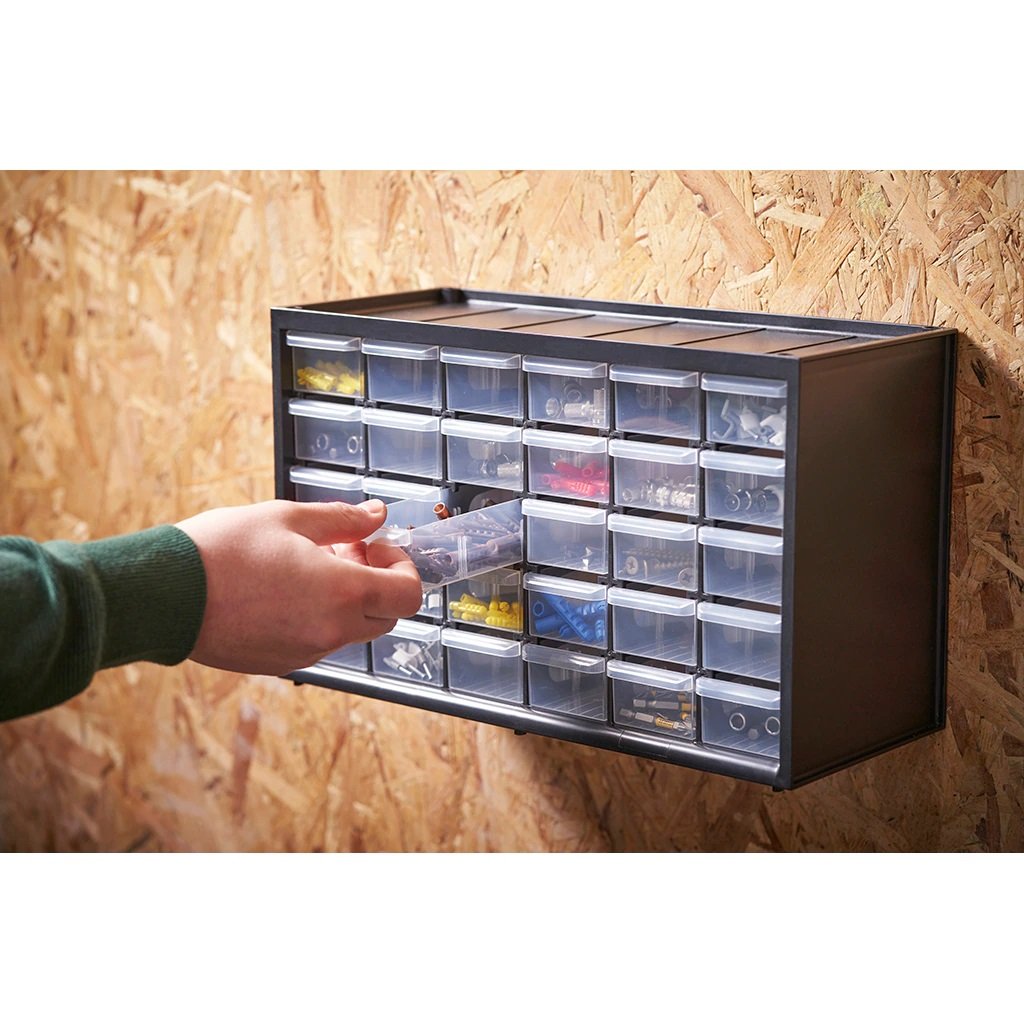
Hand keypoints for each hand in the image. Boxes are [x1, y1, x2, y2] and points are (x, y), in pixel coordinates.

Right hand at [176, 499, 421, 674]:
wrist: (162, 594)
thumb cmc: (221, 550)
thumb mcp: (288, 518)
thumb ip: (342, 519)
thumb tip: (376, 515)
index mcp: (341, 593)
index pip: (408, 595)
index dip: (402, 568)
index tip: (376, 546)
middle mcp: (330, 631)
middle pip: (385, 617)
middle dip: (377, 583)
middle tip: (345, 551)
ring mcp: (305, 653)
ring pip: (351, 631)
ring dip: (347, 601)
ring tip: (308, 566)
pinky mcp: (280, 663)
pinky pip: (317, 642)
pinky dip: (318, 618)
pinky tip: (285, 591)